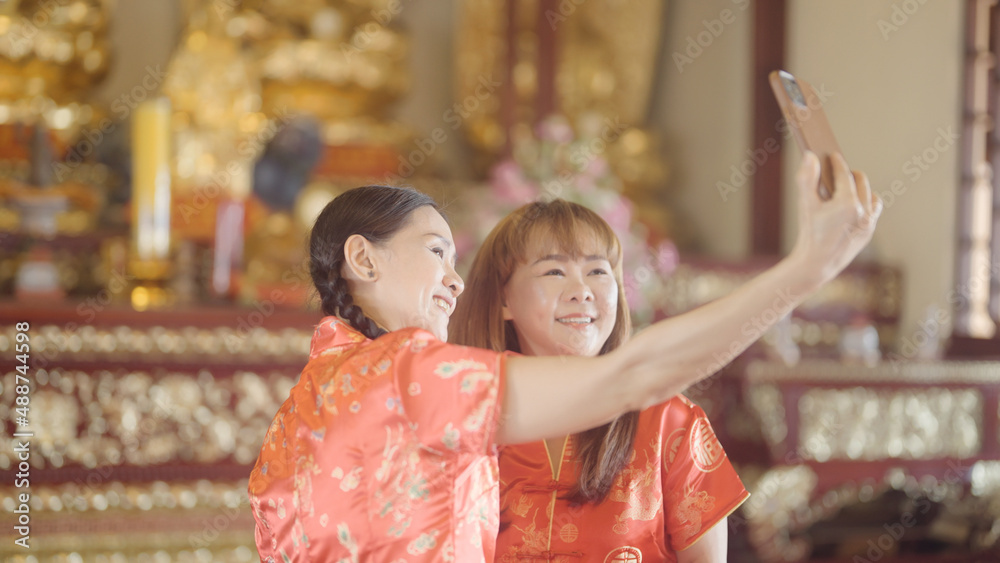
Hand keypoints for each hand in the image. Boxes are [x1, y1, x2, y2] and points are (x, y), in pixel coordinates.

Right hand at [790, 151, 881, 284]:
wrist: (817, 264)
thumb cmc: (809, 233)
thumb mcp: (805, 205)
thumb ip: (807, 178)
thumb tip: (811, 156)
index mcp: (847, 203)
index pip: (844, 174)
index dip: (837, 162)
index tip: (833, 156)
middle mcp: (862, 211)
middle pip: (860, 180)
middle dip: (849, 173)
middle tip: (836, 171)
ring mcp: (868, 222)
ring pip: (870, 194)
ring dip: (860, 188)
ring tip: (845, 188)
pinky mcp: (869, 231)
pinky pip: (873, 209)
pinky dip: (865, 202)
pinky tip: (853, 203)